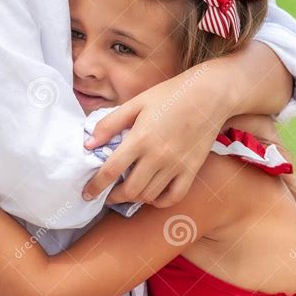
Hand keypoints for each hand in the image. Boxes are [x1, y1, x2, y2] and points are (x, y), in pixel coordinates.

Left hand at [83, 60, 231, 207]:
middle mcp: (157, 156)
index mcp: (140, 138)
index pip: (110, 171)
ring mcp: (176, 165)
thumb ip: (110, 123)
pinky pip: (173, 196)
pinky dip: (160, 201)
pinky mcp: (191, 170)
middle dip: (114, 197)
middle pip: (129, 190)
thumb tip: (89, 144)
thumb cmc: (170, 95)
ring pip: (149, 195)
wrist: (208, 94)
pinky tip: (152, 194)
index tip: (87, 193)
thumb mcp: (136, 102)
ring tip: (128, 191)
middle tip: (108, 194)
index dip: (95, 186)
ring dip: (134, 198)